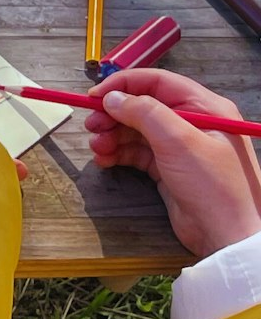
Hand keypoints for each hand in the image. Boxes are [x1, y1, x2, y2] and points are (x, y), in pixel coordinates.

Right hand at [87, 69, 260, 258]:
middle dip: (113, 115)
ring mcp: (178, 147)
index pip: (157, 82)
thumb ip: (144, 113)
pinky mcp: (167, 168)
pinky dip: (117, 153)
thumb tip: (113, 98)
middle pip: (142, 106)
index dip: (123, 85)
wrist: (226, 236)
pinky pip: (136, 152)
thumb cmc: (214, 186)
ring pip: (135, 130)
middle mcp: (191, 122)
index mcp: (205, 107)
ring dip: (111, 136)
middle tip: (91, 126)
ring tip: (97, 148)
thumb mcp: (179, 142)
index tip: (94, 95)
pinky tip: (105, 160)